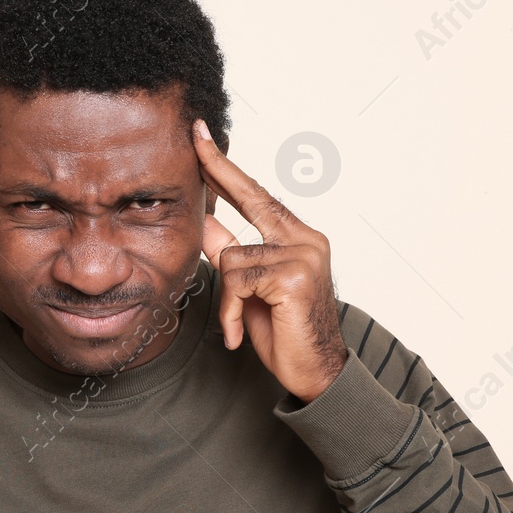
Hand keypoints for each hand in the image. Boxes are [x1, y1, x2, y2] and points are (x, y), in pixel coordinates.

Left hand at [194, 119, 347, 401]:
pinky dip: (229, 310)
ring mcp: (303, 255)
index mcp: (298, 238)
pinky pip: (237, 280)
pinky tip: (238, 334)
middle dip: (218, 170)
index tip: (203, 139)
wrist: (316, 375)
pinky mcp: (293, 277)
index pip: (257, 195)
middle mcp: (307, 239)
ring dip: (226, 297)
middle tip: (195, 137)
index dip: (227, 169)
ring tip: (236, 324)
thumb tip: (203, 221)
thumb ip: (229, 251)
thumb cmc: (285, 332)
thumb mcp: (248, 287)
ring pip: (233, 257)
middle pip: (252, 199)